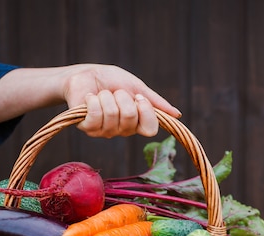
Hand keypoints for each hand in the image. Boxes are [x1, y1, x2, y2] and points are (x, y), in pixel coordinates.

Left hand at [62, 64, 180, 137]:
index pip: (150, 130)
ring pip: (113, 115)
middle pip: (131, 119)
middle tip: (115, 92)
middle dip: (122, 97)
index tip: (138, 96)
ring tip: (101, 94)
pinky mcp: (87, 128)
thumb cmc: (110, 80)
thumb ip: (155, 102)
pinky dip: (94, 100)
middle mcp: (122, 131)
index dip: (146, 111)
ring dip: (106, 96)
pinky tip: (90, 98)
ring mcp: (104, 131)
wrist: (85, 75)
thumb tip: (177, 115)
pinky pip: (96, 116)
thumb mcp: (136, 87)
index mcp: (136, 122)